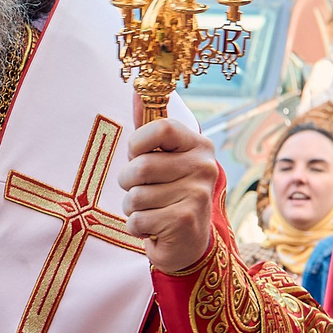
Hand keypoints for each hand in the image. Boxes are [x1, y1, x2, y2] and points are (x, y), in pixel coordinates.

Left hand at [118, 117, 223, 274]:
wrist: (190, 244)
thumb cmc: (169, 194)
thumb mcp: (162, 158)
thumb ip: (149, 127)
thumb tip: (136, 88)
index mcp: (199, 145)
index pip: (160, 128)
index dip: (138, 144)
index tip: (138, 156)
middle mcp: (204, 167)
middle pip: (140, 166)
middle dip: (128, 184)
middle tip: (141, 192)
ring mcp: (197, 194)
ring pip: (135, 196)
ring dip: (132, 209)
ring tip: (150, 211)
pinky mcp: (185, 221)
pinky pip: (137, 219)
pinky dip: (137, 227)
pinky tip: (154, 228)